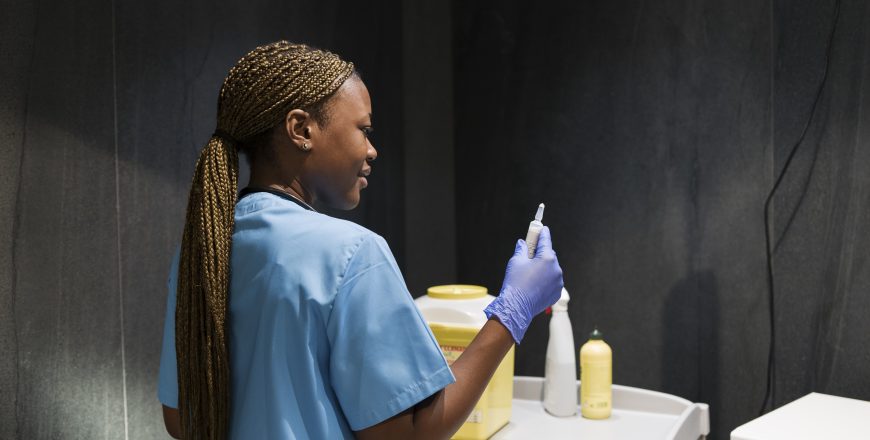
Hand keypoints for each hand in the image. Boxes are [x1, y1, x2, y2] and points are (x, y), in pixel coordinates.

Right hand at [484, 226, 563, 342]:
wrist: (517, 307)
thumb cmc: (515, 282)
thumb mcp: (516, 261)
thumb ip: (522, 249)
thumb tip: (522, 243)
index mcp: (547, 258)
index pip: (546, 241)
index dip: (542, 233)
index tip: (542, 228)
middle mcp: (556, 269)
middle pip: (549, 255)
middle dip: (541, 253)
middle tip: (531, 253)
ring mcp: (558, 282)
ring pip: (551, 269)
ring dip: (544, 268)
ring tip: (531, 273)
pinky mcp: (557, 292)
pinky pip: (552, 281)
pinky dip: (546, 280)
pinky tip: (535, 283)